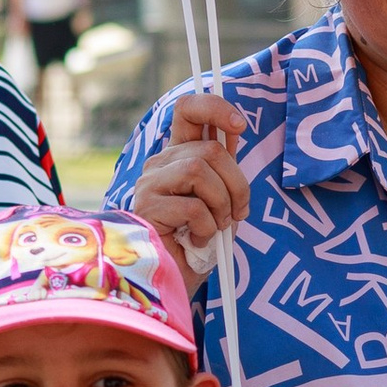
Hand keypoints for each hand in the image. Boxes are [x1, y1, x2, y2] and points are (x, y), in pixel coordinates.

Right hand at [127, 89, 249, 273]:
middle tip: (238, 213)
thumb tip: (234, 132)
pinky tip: (199, 241)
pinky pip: (192, 206)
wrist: (175, 280)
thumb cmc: (199, 241)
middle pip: (210, 149)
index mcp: (180, 155)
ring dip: (221, 205)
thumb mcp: (222, 199)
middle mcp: (161, 162)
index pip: (188, 110)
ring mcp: (150, 182)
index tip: (239, 126)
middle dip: (237, 184)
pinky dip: (207, 228)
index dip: (214, 107)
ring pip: (199, 170)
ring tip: (216, 228)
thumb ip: (224, 168)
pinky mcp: (146, 206)